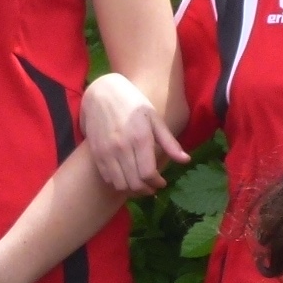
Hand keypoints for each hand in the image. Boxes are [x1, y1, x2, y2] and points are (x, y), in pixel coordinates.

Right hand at [78, 72, 182, 196]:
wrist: (102, 92)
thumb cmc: (133, 103)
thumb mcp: (154, 118)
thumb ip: (169, 142)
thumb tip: (186, 161)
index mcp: (140, 138)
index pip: (148, 174)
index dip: (157, 183)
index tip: (162, 182)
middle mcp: (122, 147)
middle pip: (134, 183)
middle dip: (146, 190)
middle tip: (152, 187)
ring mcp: (106, 151)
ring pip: (119, 184)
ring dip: (132, 189)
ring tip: (140, 184)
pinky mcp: (96, 153)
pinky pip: (107, 178)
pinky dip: (117, 182)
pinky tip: (126, 176)